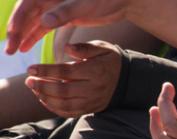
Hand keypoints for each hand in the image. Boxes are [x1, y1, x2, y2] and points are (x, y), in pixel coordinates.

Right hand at [6, 0, 128, 53]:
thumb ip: (65, 12)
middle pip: (27, 14)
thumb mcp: (84, 5)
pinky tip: (26, 46)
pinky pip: (44, 26)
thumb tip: (44, 21)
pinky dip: (34, 35)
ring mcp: (56, 7)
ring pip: (34, 21)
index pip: (27, 4)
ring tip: (13, 51)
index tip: (12, 36)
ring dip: (23, 35)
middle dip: (17, 31)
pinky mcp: (63, 17)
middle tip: (9, 49)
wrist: (120, 0)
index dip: (17, 20)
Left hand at [25, 40, 120, 116]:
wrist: (127, 80)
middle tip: (29, 81)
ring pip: (65, 104)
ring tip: (34, 89)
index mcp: (96, 71)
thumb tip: (67, 48)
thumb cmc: (110, 61)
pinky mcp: (91, 109)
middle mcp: (94, 88)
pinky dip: (54, 108)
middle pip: (63, 91)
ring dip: (45, 98)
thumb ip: (85, 48)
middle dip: (42, 87)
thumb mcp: (103, 48)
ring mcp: (93, 101)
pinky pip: (70, 113)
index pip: (67, 72)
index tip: (31, 69)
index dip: (47, 71)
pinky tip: (44, 99)